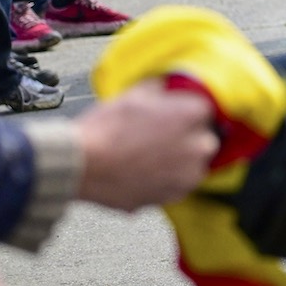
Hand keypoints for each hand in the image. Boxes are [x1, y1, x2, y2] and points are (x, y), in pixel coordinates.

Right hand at [74, 82, 218, 209]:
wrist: (81, 164)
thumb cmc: (105, 129)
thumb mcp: (134, 94)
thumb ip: (160, 90)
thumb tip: (165, 88)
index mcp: (192, 115)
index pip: (204, 110)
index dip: (184, 112)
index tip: (172, 115)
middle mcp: (197, 146)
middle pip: (204, 139)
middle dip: (188, 138)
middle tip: (160, 137)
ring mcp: (187, 175)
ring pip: (193, 166)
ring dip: (179, 162)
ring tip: (149, 157)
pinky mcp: (172, 197)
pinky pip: (177, 185)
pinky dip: (165, 181)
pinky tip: (143, 172)